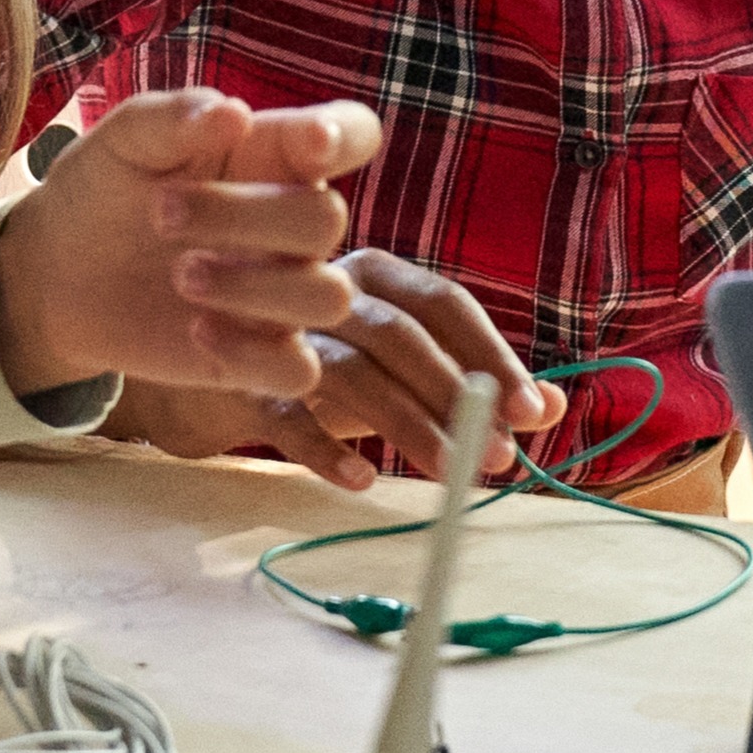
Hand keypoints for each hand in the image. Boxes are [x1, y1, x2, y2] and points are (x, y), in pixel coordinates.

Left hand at [0, 90, 381, 399]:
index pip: (352, 134)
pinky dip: (253, 353)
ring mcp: (281, 292)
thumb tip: (234, 114)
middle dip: (247, 215)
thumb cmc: (104, 187)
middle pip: (327, 219)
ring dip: (255, 287)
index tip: (309, 141)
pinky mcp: (256, 355)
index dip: (348, 137)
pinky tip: (196, 330)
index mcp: (276, 155)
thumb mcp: (126, 139)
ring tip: (180, 276)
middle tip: (160, 214)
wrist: (53, 271)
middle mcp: (291, 223)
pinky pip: (299, 371)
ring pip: (330, 298)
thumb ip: (177, 116)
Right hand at [105, 248, 568, 490]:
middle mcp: (329, 286)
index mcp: (376, 271)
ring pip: (353, 373)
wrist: (198, 368)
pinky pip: (285, 411)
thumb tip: (554, 410)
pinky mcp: (236, 375)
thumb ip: (469, 380)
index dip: (492, 354)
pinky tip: (362, 481)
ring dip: (407, 427)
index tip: (533, 413)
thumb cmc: (319, 361)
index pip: (445, 302)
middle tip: (498, 458)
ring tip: (451, 477)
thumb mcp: (397, 368)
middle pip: (403, 335)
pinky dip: (325, 446)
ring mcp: (279, 327)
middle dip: (456, 398)